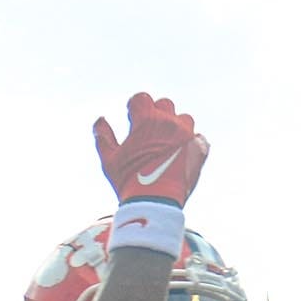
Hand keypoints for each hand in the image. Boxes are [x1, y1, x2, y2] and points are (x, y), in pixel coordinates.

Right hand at [92, 92, 207, 206]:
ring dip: (175, 126)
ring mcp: (188, 135)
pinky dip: (189, 143)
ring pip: (183, 119)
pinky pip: (197, 138)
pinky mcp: (200, 149)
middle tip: (148, 130)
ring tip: (166, 143)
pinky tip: (179, 154)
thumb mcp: (109, 161)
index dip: (134, 107)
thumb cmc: (128, 181)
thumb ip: (104, 138)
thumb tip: (100, 120)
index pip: (141, 98)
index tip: (131, 116)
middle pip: (164, 104)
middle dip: (155, 113)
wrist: (156, 203)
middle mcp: (170, 122)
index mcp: (147, 120)